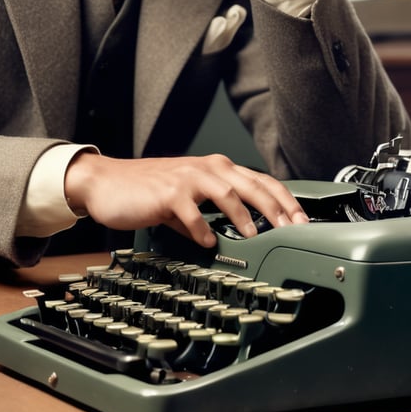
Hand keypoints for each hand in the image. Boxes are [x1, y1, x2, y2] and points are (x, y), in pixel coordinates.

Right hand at [64, 152, 308, 247]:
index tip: (303, 222)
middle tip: (294, 230)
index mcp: (216, 168)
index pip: (261, 180)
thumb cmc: (149, 192)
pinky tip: (207, 243)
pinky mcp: (168, 192)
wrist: (107, 183)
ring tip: (256, 237)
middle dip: (278, 208)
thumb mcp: (189, 199)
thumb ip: (214, 213)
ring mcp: (187, 178)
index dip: (285, 200)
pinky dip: (202, 229)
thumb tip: (242, 237)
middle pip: (253, 184)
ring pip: (227, 193)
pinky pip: (192, 211)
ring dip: (245, 217)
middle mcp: (206, 168)